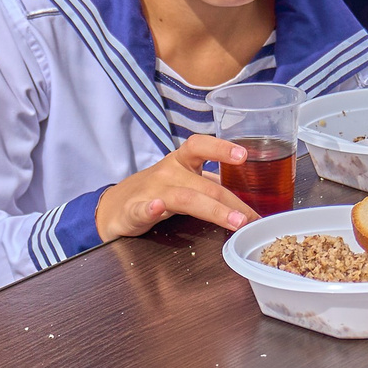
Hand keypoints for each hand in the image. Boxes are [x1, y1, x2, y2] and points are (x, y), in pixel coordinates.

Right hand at [95, 135, 260, 239]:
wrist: (113, 207)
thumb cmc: (156, 191)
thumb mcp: (184, 181)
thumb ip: (210, 183)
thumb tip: (247, 193)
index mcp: (181, 162)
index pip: (200, 146)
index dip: (221, 148)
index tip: (243, 155)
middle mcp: (168, 173)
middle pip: (204, 185)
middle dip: (233, 202)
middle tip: (254, 218)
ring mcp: (151, 192)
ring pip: (184, 199)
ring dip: (212, 209)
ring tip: (235, 221)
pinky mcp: (133, 211)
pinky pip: (142, 209)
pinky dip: (150, 209)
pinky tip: (157, 208)